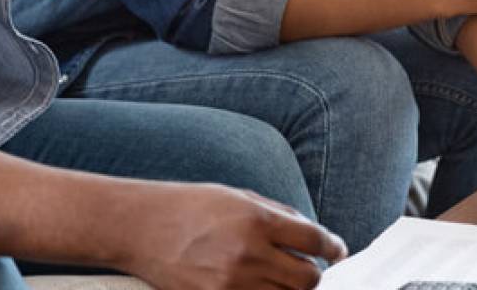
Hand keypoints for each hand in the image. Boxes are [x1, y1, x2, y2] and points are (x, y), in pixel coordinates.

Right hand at [122, 183, 346, 289]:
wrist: (139, 228)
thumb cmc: (188, 206)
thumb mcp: (237, 196)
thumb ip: (278, 213)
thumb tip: (313, 233)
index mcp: (256, 220)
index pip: (314, 240)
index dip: (333, 247)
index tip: (336, 250)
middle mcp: (248, 254)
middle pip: (308, 278)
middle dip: (314, 273)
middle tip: (309, 266)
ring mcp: (231, 283)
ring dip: (291, 288)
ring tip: (282, 276)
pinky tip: (260, 286)